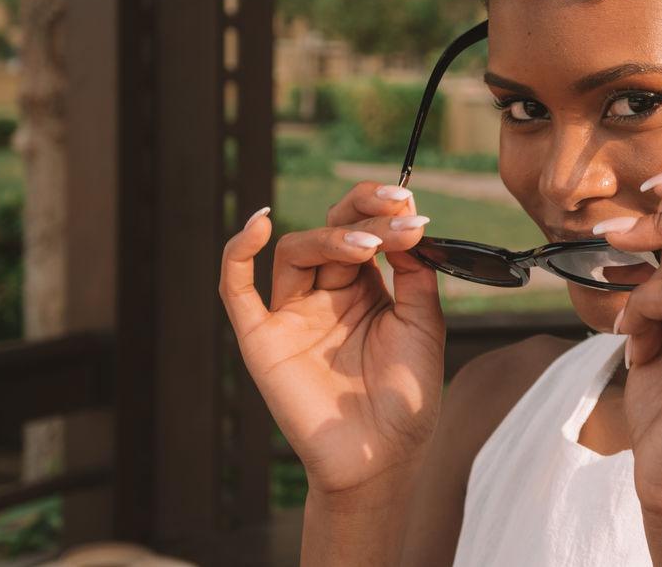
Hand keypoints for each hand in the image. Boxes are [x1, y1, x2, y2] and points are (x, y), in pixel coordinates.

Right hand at [219, 182, 444, 500]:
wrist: (383, 457)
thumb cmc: (405, 397)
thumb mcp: (423, 323)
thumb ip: (415, 272)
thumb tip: (408, 222)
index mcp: (363, 289)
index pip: (362, 230)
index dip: (381, 210)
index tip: (409, 203)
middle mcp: (325, 295)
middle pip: (330, 231)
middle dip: (363, 213)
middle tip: (395, 210)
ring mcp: (292, 315)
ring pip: (296, 252)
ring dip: (331, 237)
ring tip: (368, 245)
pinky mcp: (262, 340)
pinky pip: (237, 290)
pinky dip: (238, 252)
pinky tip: (260, 225)